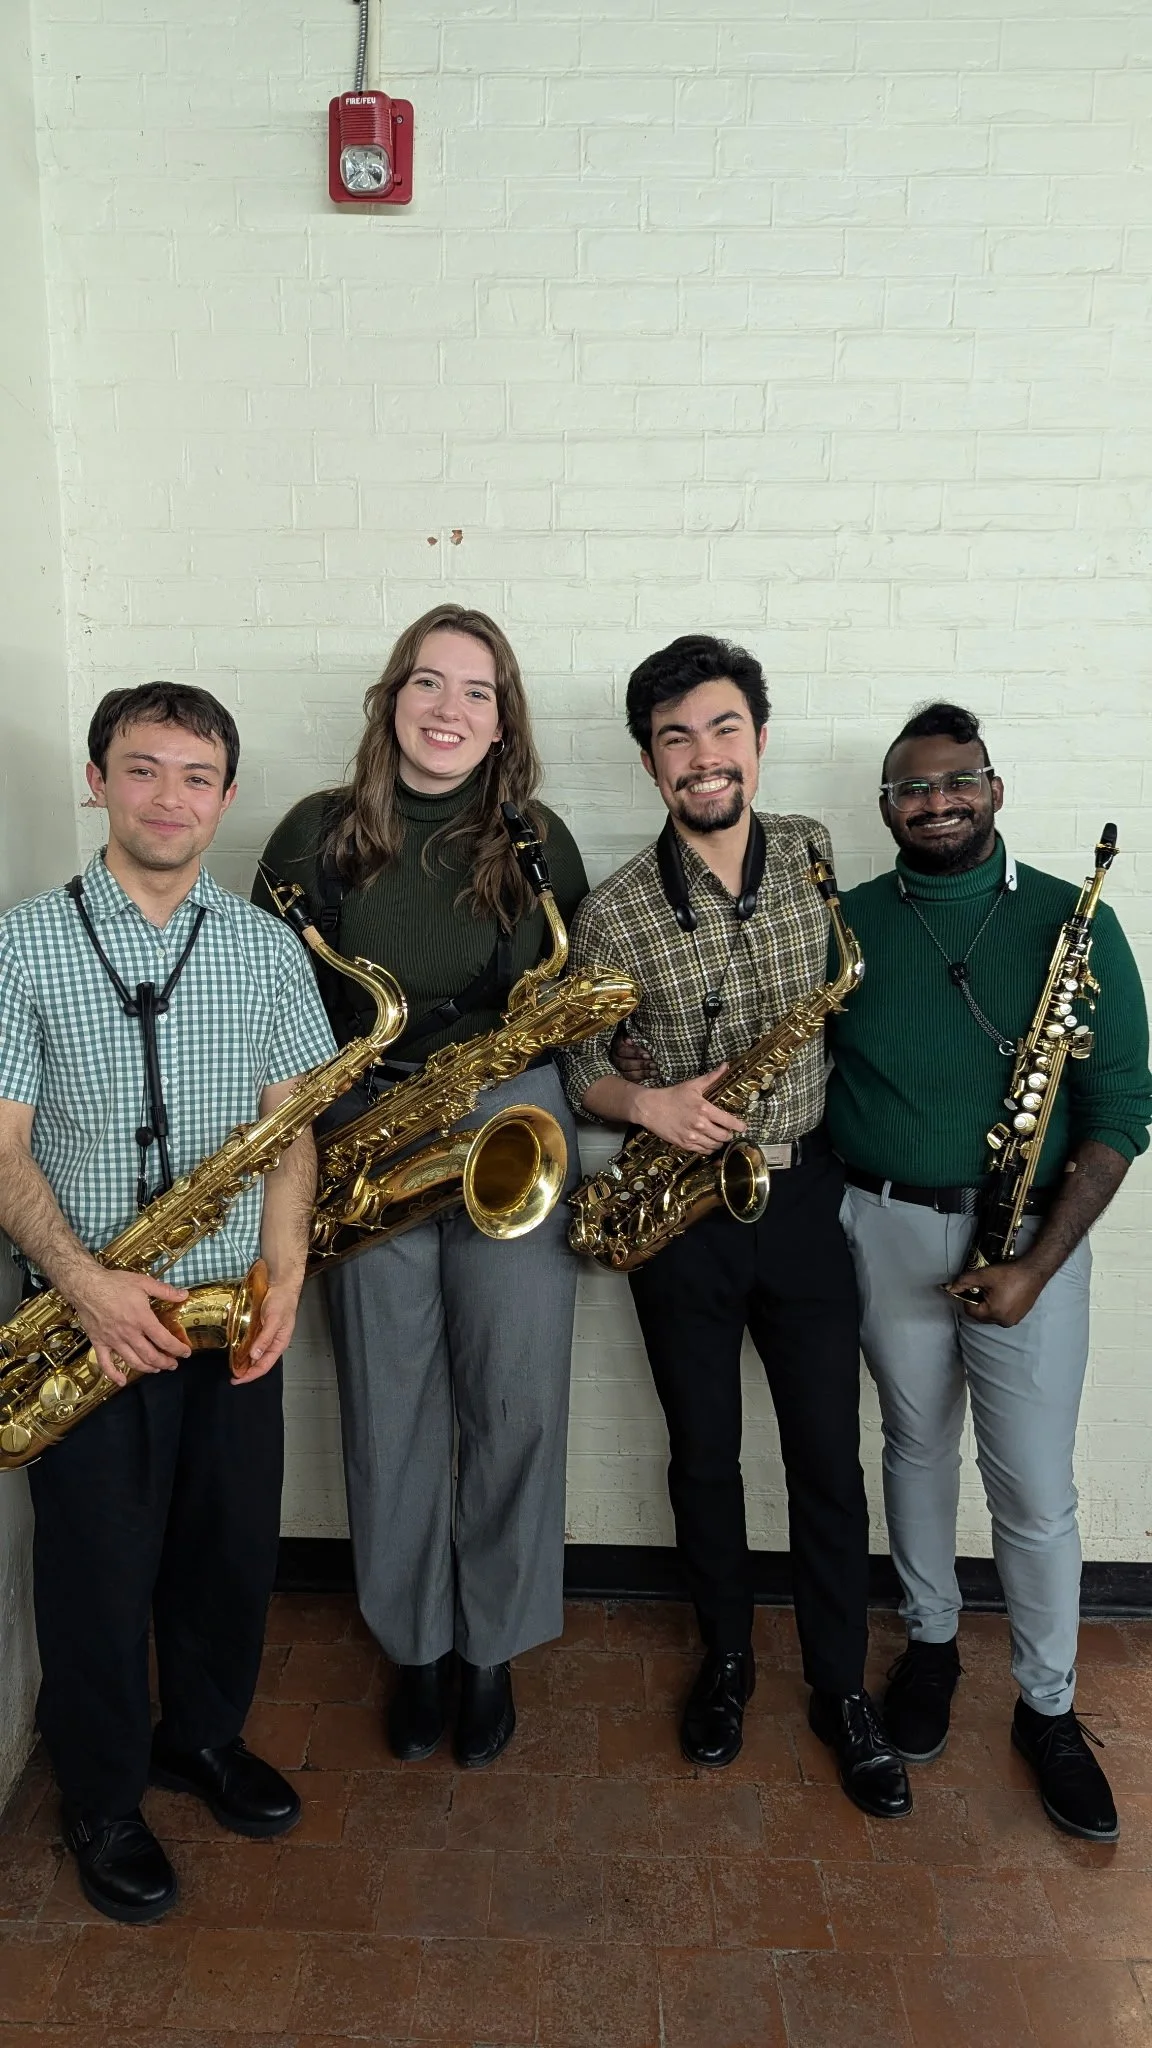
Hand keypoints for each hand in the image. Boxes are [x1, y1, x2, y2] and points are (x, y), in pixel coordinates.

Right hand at [69, 1267, 191, 1385]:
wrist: (85, 1285)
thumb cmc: (114, 1283)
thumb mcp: (143, 1282)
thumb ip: (164, 1290)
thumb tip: (184, 1295)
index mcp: (142, 1319)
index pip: (164, 1340)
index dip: (177, 1349)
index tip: (185, 1353)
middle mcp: (128, 1334)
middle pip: (150, 1355)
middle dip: (164, 1362)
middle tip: (173, 1364)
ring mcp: (113, 1340)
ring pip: (132, 1362)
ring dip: (147, 1368)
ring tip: (156, 1369)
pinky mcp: (98, 1342)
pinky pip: (105, 1364)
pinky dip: (113, 1375)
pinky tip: (121, 1382)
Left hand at [232, 1277, 301, 1383]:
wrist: (280, 1284)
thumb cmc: (281, 1302)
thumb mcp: (274, 1320)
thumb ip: (265, 1339)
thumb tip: (254, 1356)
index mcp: (279, 1344)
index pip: (264, 1366)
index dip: (251, 1375)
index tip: (237, 1379)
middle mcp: (272, 1343)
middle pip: (259, 1363)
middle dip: (247, 1371)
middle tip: (232, 1375)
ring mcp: (266, 1336)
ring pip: (255, 1354)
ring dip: (245, 1362)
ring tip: (232, 1366)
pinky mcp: (260, 1328)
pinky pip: (251, 1343)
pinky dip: (244, 1349)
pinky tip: (236, 1350)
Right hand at [610, 1023, 658, 1088]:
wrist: (631, 1045)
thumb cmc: (634, 1038)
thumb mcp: (631, 1034)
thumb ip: (630, 1036)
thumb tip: (630, 1041)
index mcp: (616, 1046)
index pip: (622, 1051)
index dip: (635, 1053)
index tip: (648, 1055)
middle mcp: (614, 1059)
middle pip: (625, 1064)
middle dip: (641, 1064)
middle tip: (654, 1065)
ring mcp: (617, 1069)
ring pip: (627, 1074)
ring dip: (642, 1073)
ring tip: (655, 1072)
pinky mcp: (623, 1078)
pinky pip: (630, 1082)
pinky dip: (641, 1080)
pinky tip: (650, 1077)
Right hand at [633, 1066, 746, 1154]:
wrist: (650, 1108)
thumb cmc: (672, 1095)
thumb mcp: (693, 1085)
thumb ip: (712, 1077)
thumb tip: (725, 1065)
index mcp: (705, 1109)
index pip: (729, 1122)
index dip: (739, 1126)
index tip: (743, 1127)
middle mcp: (700, 1125)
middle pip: (724, 1136)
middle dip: (729, 1134)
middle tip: (728, 1131)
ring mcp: (692, 1137)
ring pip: (715, 1146)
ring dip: (720, 1142)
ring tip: (718, 1137)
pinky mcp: (685, 1145)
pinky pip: (703, 1151)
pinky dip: (709, 1148)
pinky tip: (708, 1142)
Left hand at [945, 1255, 1048, 1327]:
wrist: (1034, 1271)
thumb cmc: (1009, 1274)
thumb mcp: (983, 1275)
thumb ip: (964, 1282)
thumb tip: (949, 1288)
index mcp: (994, 1313)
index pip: (970, 1310)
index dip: (967, 1298)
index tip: (973, 1287)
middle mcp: (1003, 1322)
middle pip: (981, 1315)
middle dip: (978, 1302)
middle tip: (983, 1288)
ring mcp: (1013, 1320)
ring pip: (992, 1316)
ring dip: (988, 1305)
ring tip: (993, 1290)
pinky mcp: (1020, 1316)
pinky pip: (1003, 1315)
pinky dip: (999, 1307)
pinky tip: (1003, 1294)